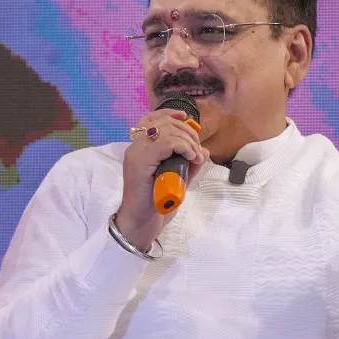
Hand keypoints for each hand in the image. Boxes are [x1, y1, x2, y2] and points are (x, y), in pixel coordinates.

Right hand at [115, 109, 207, 250]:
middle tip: (196, 150)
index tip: (187, 119)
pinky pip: (165, 143)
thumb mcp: (177, 181)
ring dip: (187, 140)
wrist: (140, 224)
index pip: (151, 119)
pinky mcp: (140, 164)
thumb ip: (189, 166)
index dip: (170, 114)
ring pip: (166, 130)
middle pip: (162, 122)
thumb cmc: (155, 205)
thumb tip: (204, 152)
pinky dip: (183, 146)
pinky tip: (191, 157)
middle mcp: (135, 148)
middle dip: (187, 131)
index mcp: (140, 149)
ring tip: (195, 156)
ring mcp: (136, 154)